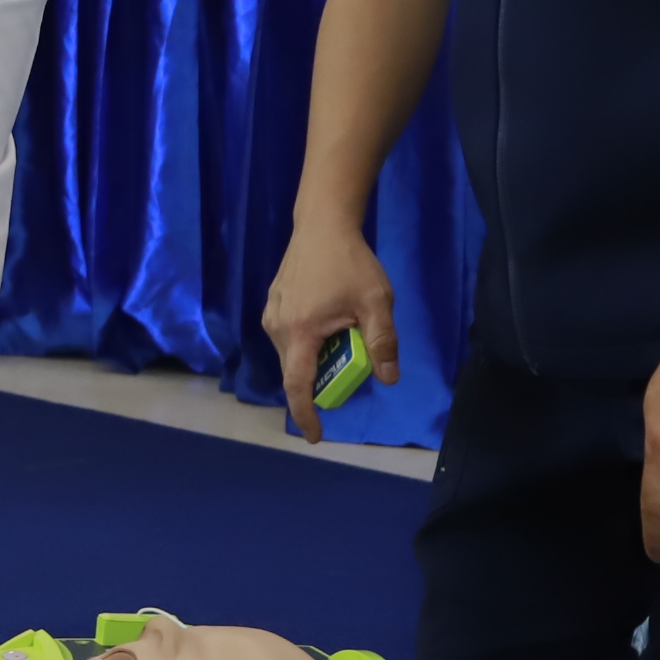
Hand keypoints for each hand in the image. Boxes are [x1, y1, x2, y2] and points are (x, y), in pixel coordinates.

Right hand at [258, 218, 395, 440]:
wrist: (322, 224)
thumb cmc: (350, 263)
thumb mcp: (376, 303)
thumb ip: (382, 342)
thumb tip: (388, 378)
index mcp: (300, 331)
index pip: (298, 386)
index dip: (305, 414)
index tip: (315, 436)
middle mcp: (277, 327)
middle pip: (295, 371)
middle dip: (318, 384)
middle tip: (346, 374)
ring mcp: (271, 315)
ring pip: (291, 354)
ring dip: (314, 360)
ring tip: (341, 340)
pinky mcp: (272, 305)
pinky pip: (287, 337)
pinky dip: (306, 345)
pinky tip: (327, 325)